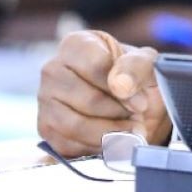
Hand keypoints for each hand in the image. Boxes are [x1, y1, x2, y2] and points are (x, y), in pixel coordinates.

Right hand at [37, 29, 168, 157]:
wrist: (130, 106)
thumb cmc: (134, 79)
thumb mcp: (147, 65)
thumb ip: (136, 67)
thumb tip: (120, 85)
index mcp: (76, 45)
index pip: (95, 65)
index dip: (122, 87)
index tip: (140, 101)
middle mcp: (53, 70)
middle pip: (87, 99)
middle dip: (118, 113)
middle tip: (137, 118)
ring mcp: (45, 100)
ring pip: (75, 125)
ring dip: (109, 133)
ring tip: (128, 130)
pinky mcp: (46, 129)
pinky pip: (69, 145)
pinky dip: (95, 147)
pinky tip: (111, 139)